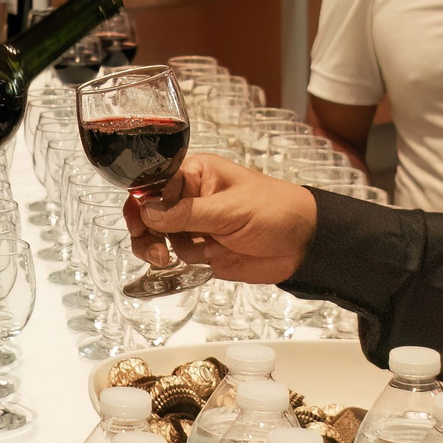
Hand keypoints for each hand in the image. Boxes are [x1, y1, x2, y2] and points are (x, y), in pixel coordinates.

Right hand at [125, 152, 318, 283]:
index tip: (138, 220)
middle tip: (152, 249)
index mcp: (197, 175)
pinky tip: (177, 267)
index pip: (155, 182)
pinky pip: (177, 257)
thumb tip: (147, 211)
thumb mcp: (230, 209)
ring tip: (164, 260)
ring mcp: (196, 226)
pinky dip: (174, 265)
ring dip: (157, 250)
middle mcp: (191, 198)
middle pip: (150, 212)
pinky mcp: (203, 251)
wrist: (304, 245)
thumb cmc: (275, 211)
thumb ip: (187, 213)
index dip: (141, 200)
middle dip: (145, 230)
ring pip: (159, 237)